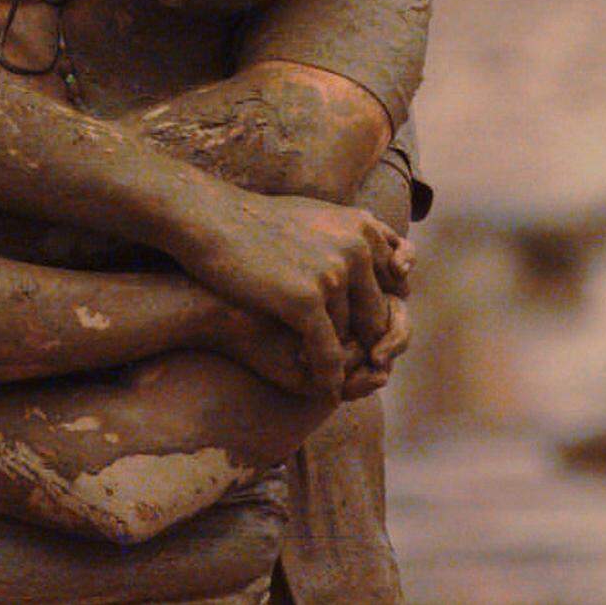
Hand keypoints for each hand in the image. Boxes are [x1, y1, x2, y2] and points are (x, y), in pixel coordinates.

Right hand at [176, 192, 410, 397]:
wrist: (209, 221)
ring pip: (350, 336)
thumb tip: (393, 262)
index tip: (369, 327)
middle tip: (356, 359)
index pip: (395, 282)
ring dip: (338, 355)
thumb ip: (354, 237)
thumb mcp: (317, 216)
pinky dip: (328, 376)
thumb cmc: (256, 222)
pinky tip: (324, 388)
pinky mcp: (306, 299)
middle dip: (365, 339)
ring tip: (322, 363)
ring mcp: (332, 273)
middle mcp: (355, 248)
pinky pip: (329, 354)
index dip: (383, 308)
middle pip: (377, 313)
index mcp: (361, 227)